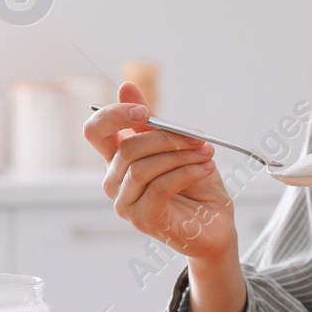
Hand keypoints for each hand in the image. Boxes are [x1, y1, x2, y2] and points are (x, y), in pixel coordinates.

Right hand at [82, 81, 237, 262]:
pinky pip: (159, 187)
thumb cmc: (196, 186)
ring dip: (180, 155)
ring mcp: (125, 203)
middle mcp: (115, 181)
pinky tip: (204, 168)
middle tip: (197, 137)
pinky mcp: (142, 219)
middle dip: (166, 137)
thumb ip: (151, 121)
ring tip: (206, 154)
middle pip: (126, 148)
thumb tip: (125, 87)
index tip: (144, 112)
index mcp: (118, 159)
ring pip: (143, 167)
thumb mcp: (177, 146)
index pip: (96, 131)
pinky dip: (185, 173)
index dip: (113, 115)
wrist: (215, 224)